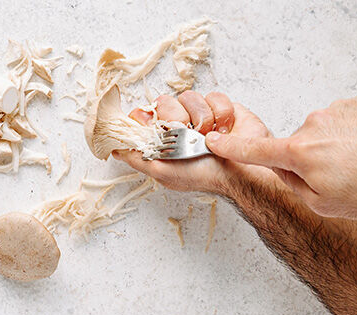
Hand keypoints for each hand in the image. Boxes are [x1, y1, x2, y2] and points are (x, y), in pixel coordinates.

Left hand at [113, 91, 275, 196]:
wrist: (243, 172)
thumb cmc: (202, 175)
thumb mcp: (161, 170)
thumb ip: (136, 156)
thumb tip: (113, 148)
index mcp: (160, 139)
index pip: (143, 115)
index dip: (148, 118)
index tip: (158, 127)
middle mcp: (177, 125)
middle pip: (164, 102)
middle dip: (179, 119)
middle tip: (190, 137)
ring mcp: (198, 114)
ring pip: (189, 96)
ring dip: (202, 117)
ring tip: (210, 137)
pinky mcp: (220, 107)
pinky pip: (213, 95)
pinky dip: (221, 112)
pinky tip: (225, 129)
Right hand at [205, 94, 356, 218]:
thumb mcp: (325, 204)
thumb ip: (295, 185)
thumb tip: (286, 169)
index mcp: (300, 153)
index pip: (254, 151)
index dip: (230, 148)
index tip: (213, 141)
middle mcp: (315, 125)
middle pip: (298, 145)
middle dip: (311, 160)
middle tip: (340, 179)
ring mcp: (340, 110)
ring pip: (325, 132)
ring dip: (338, 147)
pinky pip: (348, 120)